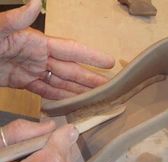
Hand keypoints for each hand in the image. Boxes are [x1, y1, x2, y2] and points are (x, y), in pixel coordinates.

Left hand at [0, 0, 114, 98]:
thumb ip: (14, 20)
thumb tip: (37, 3)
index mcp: (37, 43)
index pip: (71, 50)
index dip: (91, 57)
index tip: (110, 63)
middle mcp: (39, 57)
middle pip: (70, 70)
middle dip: (90, 80)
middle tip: (108, 89)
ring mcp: (32, 71)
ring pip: (61, 83)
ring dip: (77, 91)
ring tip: (94, 99)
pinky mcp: (23, 83)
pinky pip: (45, 91)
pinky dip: (58, 98)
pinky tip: (70, 104)